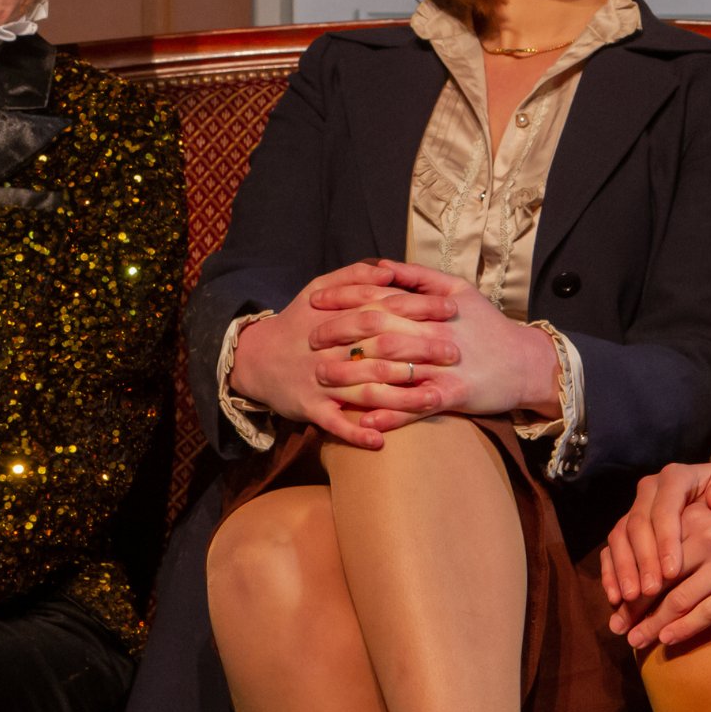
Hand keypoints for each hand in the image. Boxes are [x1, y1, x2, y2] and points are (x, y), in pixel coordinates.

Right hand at [230, 261, 458, 448]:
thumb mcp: (319, 290)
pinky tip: (381, 440)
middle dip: (419, 350)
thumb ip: (354, 278)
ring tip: (432, 398)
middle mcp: (331, 348)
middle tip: (454, 353)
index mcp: (336, 317)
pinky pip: (335, 423)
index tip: (451, 308)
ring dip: (399, 396)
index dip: (419, 308)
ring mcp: (320, 380)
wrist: (255, 358)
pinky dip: (356, 432)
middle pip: (379, 348)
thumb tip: (389, 271)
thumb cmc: (299, 322)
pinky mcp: (310, 407)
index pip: (383, 309)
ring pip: (364, 389)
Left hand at [312, 260, 559, 431]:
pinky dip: (391, 413)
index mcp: (433, 307)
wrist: (526, 363)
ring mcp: (445, 366)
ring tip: (324, 379)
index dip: (345, 297)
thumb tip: (382, 265)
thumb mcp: (459, 290)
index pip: (381, 296)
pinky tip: (365, 418)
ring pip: (393, 369)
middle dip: (340, 335)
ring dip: (355, 375)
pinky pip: (417, 406)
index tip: (315, 302)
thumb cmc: (488, 326)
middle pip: (379, 330)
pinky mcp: (456, 395)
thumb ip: (420, 278)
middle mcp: (436, 334)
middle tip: (309, 340)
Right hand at [600, 461, 710, 609]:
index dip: (665, 539)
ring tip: (631, 599)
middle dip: (643, 560)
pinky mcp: (626, 530)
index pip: (665, 507)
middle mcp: (649, 491)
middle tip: (651, 592)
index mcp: (675, 477)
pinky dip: (611, 574)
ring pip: (620, 538)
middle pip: (638, 524)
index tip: (673, 571)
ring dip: (624, 570)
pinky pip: (611, 551)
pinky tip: (616, 598)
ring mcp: (635, 510)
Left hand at [617, 495, 710, 648]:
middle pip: (658, 581)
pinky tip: (668, 639)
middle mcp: (707, 539)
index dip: (630, 581)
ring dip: (654, 625)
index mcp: (692, 518)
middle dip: (635, 608)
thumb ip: (678, 532)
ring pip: (679, 601)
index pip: (651, 554)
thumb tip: (640, 564)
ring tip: (636, 640)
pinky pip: (708, 612)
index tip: (615, 602)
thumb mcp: (709, 513)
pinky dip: (684, 629)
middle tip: (618, 628)